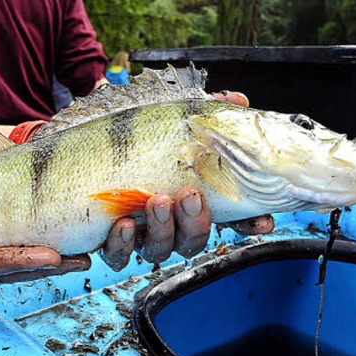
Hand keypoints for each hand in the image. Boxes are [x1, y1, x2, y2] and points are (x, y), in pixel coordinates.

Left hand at [98, 90, 275, 270]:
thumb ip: (204, 113)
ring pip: (159, 249)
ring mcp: (141, 232)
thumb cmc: (136, 135)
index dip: (249, 224)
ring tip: (156, 200)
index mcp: (192, 200)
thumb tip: (235, 100)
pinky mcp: (111, 239)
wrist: (92, 138)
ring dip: (162, 229)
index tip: (262, 222)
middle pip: (192, 240)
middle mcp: (169, 222)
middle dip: (195, 222)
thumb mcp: (170, 119)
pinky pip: (119, 255)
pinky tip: (123, 223)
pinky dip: (122, 244)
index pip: (230, 219)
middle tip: (189, 195)